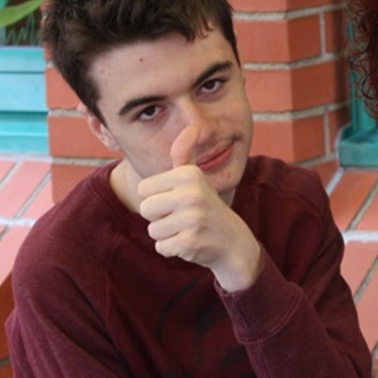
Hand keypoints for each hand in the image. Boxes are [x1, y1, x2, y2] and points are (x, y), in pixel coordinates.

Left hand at [137, 124, 261, 290]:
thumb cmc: (206, 207)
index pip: (144, 189)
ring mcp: (191, 219)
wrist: (233, 241)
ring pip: (152, 230)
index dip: (157, 198)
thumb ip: (185, 154)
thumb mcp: (196, 178)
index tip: (177, 201)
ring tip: (186, 230)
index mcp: (188, 175)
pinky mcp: (190, 241)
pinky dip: (172, 249)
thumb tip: (192, 128)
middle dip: (159, 218)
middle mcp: (190, 194)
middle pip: (145, 209)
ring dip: (166, 234)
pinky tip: (190, 242)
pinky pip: (161, 247)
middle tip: (181, 218)